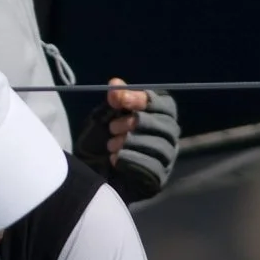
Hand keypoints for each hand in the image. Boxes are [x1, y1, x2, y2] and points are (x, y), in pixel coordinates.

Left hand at [78, 79, 179, 201]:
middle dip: (133, 123)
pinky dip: (130, 159)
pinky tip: (115, 159)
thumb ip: (114, 100)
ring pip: (159, 145)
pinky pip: (153, 166)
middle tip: (112, 127)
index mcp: (158, 117)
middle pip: (164, 124)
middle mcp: (168, 136)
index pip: (164, 104)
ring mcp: (167, 157)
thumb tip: (116, 83)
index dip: (141, 99)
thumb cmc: (101, 139)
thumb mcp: (104, 115)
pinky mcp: (160, 176)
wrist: (92, 171)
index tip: (117, 100)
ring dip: (129, 142)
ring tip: (110, 145)